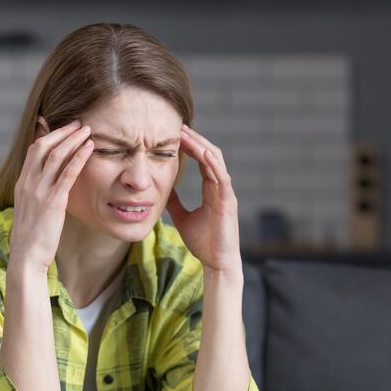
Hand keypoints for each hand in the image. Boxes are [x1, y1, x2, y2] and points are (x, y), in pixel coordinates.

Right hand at [8, 117, 93, 272]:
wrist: (26, 257)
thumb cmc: (32, 238)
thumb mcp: (31, 210)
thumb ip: (37, 194)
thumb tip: (49, 187)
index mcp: (22, 184)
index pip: (33, 150)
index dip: (49, 135)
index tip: (63, 128)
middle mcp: (27, 183)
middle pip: (42, 147)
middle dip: (62, 132)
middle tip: (79, 123)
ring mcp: (38, 191)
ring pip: (55, 156)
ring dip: (72, 140)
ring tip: (87, 130)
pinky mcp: (52, 202)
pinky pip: (67, 174)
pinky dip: (79, 157)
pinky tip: (90, 148)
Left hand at [165, 124, 240, 273]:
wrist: (217, 263)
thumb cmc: (203, 243)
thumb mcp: (182, 218)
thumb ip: (175, 203)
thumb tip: (162, 191)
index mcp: (212, 190)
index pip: (202, 160)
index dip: (190, 146)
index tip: (175, 134)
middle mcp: (221, 188)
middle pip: (210, 155)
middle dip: (195, 140)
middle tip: (178, 126)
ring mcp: (226, 193)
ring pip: (216, 161)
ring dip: (201, 146)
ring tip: (186, 134)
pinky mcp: (228, 202)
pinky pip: (222, 178)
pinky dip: (213, 164)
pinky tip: (202, 153)